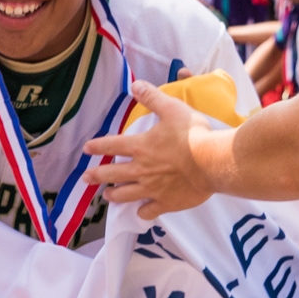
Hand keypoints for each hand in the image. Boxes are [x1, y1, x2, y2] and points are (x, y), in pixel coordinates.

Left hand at [82, 81, 218, 217]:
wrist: (212, 162)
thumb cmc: (193, 134)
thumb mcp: (173, 108)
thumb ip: (153, 97)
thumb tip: (135, 85)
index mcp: (141, 146)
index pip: (112, 145)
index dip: (97, 146)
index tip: (86, 149)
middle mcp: (141, 169)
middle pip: (112, 174)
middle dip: (96, 175)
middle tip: (86, 178)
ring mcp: (152, 188)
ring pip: (125, 195)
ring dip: (114, 195)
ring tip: (107, 195)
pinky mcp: (166, 202)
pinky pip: (149, 211)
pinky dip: (143, 212)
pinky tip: (141, 212)